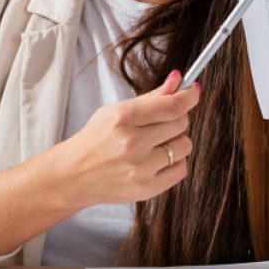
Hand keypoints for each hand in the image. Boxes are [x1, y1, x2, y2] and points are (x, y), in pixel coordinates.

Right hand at [59, 70, 198, 207]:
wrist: (74, 174)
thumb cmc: (96, 139)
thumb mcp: (116, 111)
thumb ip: (151, 97)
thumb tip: (179, 80)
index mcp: (123, 117)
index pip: (172, 105)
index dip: (189, 96)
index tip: (193, 92)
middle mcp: (132, 142)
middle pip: (180, 123)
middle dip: (176, 119)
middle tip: (161, 122)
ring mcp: (140, 167)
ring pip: (184, 146)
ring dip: (175, 142)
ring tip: (155, 144)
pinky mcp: (146, 188)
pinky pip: (181, 169)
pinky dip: (174, 162)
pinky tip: (157, 160)